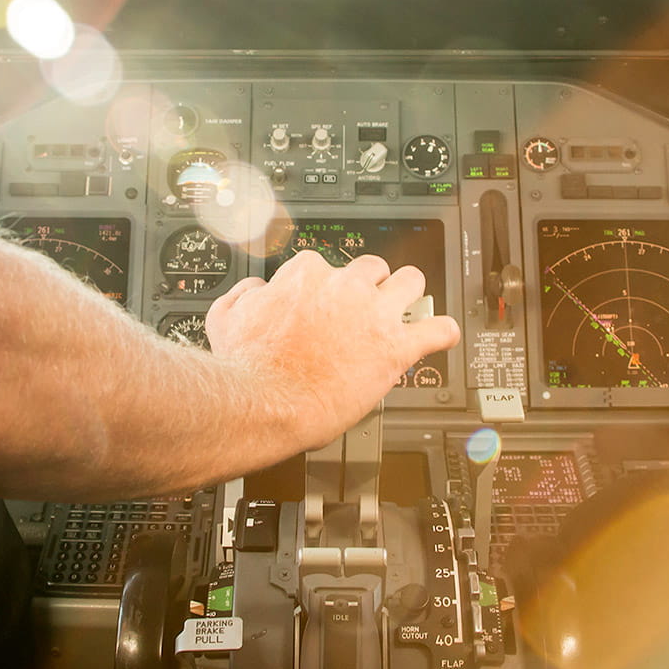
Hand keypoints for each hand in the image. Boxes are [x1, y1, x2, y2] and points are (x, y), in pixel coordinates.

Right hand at [205, 251, 460, 449]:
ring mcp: (374, 314)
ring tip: (407, 308)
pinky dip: (443, 332)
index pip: (324, 266)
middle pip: (372, 267)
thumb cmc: (245, 367)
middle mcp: (344, 287)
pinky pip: (437, 330)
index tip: (323, 303)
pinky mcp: (396, 347)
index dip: (324, 287)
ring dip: (409, 294)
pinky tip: (442, 335)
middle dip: (370, 284)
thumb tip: (255, 289)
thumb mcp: (225, 317)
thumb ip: (243, 295)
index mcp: (307, 276)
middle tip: (366, 305)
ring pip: (411, 282)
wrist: (264, 402)